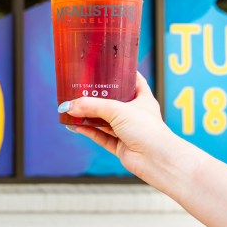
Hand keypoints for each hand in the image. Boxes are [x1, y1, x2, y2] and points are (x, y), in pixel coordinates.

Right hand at [61, 73, 197, 188]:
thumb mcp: (118, 110)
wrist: (157, 160)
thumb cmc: (148, 130)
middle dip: (96, 97)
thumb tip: (69, 106)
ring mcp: (128, 131)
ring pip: (104, 121)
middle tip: (80, 88)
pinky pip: (101, 137)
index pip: (133, 80)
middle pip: (112, 102)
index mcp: (142, 99)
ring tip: (71, 109)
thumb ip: (92, 106)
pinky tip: (75, 126)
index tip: (107, 66)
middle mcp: (135, 114)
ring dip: (88, 116)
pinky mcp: (121, 146)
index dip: (122, 73)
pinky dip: (88, 131)